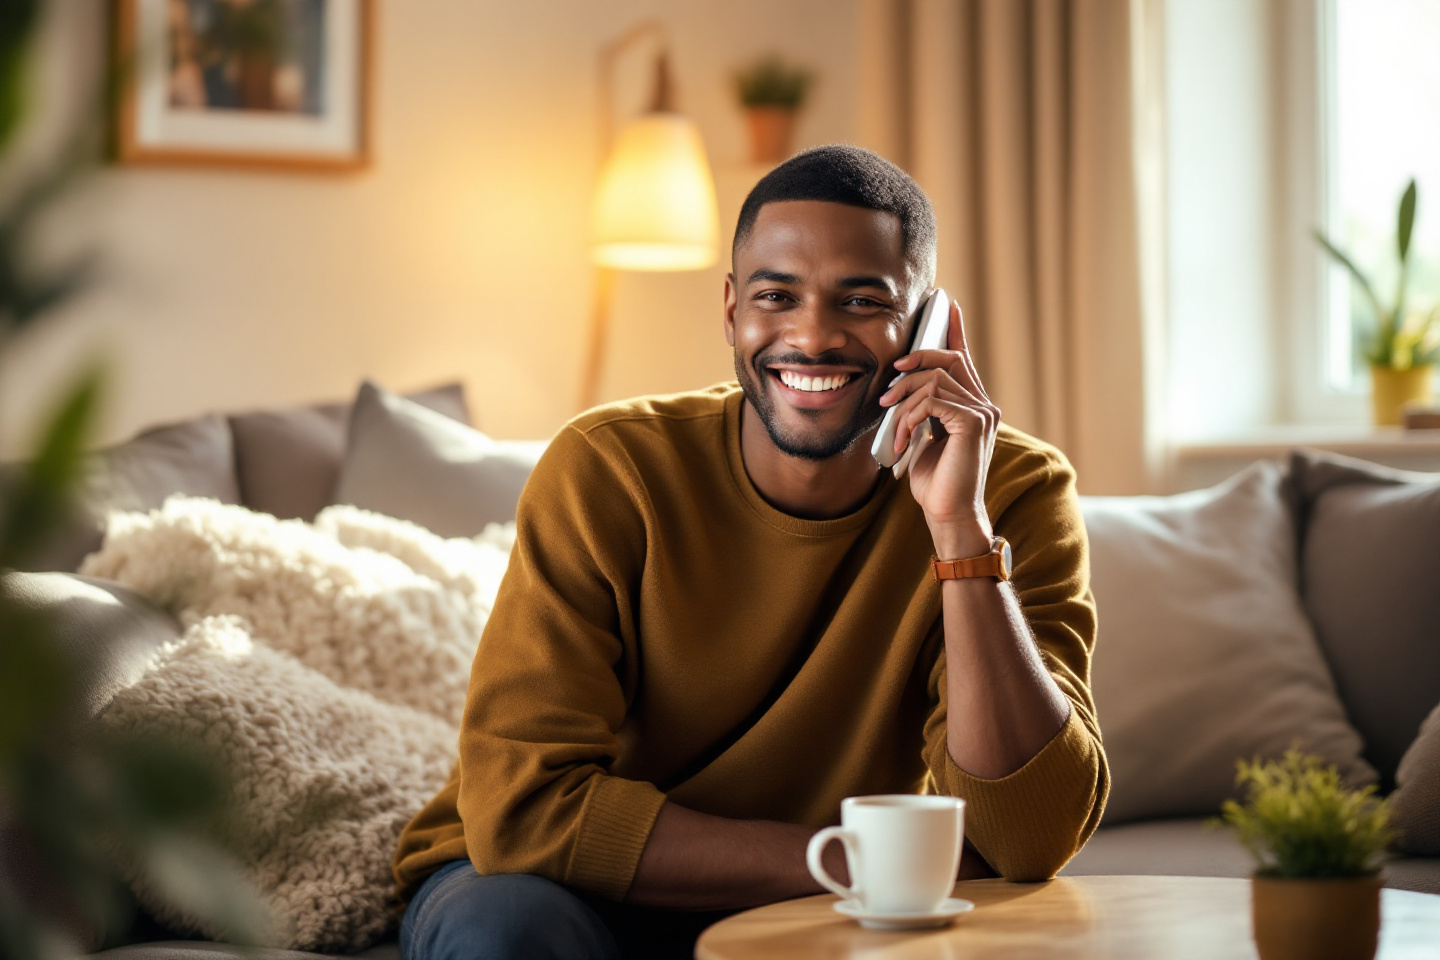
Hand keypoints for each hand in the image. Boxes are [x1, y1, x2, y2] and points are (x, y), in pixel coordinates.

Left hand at [877, 299, 999, 556]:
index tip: (945, 304)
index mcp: (973, 405)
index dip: (954, 330)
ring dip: (905, 402)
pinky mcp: (972, 423)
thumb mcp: (923, 437)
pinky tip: (905, 440)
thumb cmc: (934, 482)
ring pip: (934, 381)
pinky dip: (911, 418)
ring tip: (894, 427)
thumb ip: (923, 410)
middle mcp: (983, 404)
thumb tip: (903, 386)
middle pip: (947, 359)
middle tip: (890, 379)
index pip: (963, 358)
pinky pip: (932, 401)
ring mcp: (982, 412)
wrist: (948, 513)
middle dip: (915, 361)